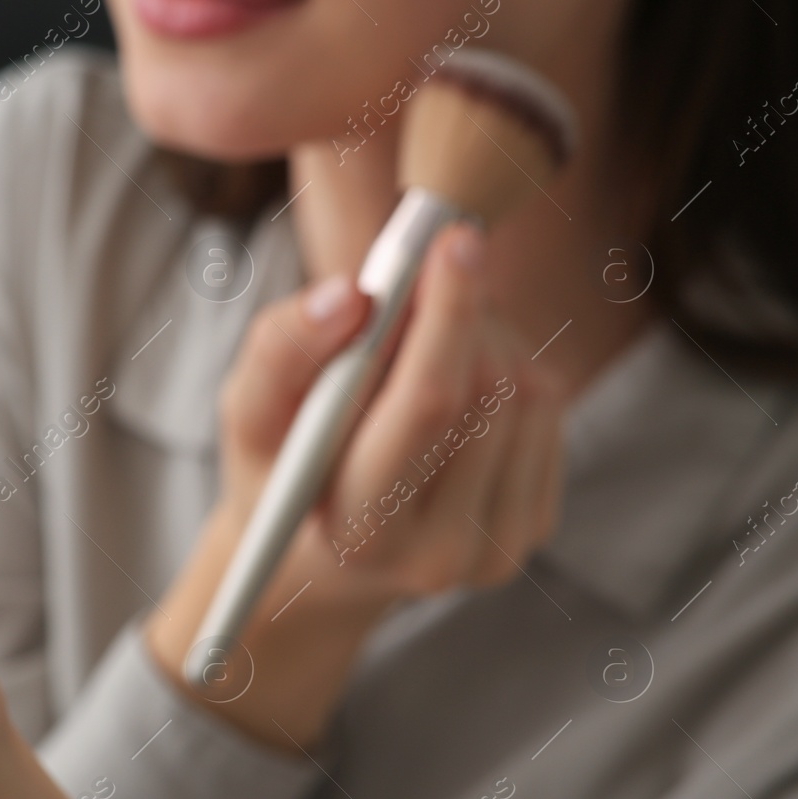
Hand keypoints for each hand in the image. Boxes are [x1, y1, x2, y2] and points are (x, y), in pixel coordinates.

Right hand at [146, 223, 567, 750]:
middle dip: (464, 309)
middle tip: (429, 266)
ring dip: (485, 335)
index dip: (447, 314)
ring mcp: (496, 548)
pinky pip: (549, 410)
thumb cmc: (278, 470)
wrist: (316, 559)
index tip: (452, 238)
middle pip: (489, 392)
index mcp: (360, 532)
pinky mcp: (532, 527)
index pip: (429, 406)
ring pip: (526, 392)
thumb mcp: (248, 414)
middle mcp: (439, 554)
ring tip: (425, 338)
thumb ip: (281, 352)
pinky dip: (508, 367)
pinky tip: (457, 377)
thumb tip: (350, 295)